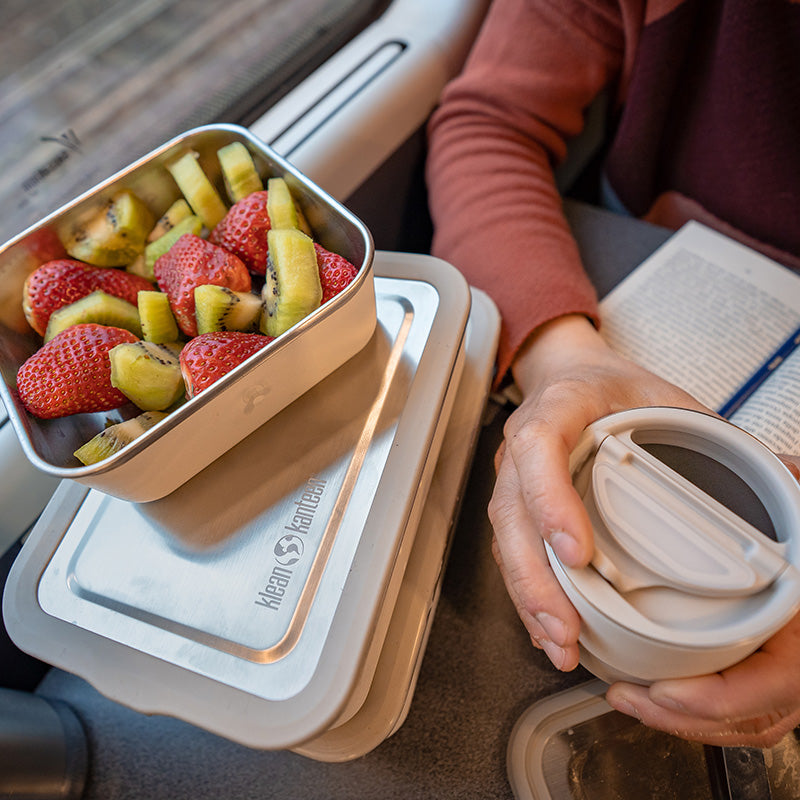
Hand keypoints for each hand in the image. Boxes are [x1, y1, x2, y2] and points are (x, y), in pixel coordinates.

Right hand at [489, 313, 704, 668]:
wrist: (570, 377)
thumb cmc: (610, 387)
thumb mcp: (663, 395)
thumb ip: (712, 432)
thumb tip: (782, 472)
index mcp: (558, 408)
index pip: (538, 448)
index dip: (550, 500)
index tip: (576, 552)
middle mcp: (523, 448)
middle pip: (511, 512)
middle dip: (535, 576)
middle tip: (565, 625)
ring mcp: (513, 478)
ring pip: (505, 540)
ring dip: (528, 595)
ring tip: (559, 640)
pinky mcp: (515, 505)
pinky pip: (510, 552)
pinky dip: (527, 594)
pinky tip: (547, 626)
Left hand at [606, 455, 799, 746]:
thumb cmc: (793, 515)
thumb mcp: (793, 503)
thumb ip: (786, 492)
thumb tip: (774, 472)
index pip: (774, 684)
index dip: (716, 698)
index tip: (665, 690)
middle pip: (748, 716)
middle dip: (680, 717)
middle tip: (628, 697)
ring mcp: (787, 670)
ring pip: (742, 721)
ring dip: (681, 719)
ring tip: (631, 699)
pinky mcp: (764, 670)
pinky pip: (738, 708)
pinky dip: (696, 711)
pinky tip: (657, 695)